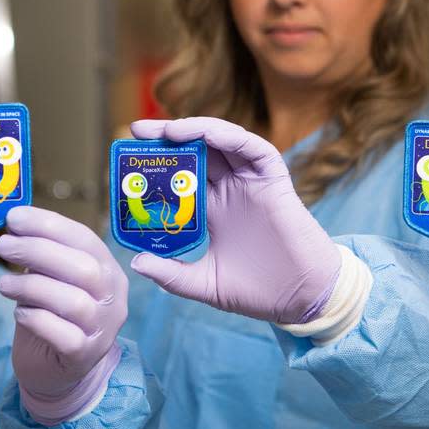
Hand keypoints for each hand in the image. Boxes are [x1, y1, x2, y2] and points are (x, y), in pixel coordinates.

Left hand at [0, 206, 127, 425]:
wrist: (56, 371)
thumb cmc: (51, 315)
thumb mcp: (50, 279)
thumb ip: (42, 256)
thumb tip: (16, 225)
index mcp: (108, 270)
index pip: (85, 239)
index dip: (49, 225)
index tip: (14, 217)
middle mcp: (113, 298)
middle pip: (84, 268)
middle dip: (39, 251)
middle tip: (4, 246)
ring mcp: (103, 329)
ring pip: (73, 301)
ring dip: (31, 286)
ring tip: (3, 284)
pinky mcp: (84, 356)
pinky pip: (63, 335)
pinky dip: (36, 319)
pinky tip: (20, 313)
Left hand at [128, 117, 341, 324]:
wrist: (301, 298)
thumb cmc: (256, 291)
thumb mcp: (205, 284)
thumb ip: (172, 274)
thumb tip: (136, 262)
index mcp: (212, 210)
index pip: (179, 176)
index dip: (156, 163)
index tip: (128, 157)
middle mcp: (229, 190)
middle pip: (195, 151)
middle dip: (167, 137)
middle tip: (138, 132)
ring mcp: (251, 183)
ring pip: (222, 142)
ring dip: (196, 130)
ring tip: (168, 130)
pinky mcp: (274, 181)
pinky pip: (254, 149)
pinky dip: (231, 137)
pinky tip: (208, 134)